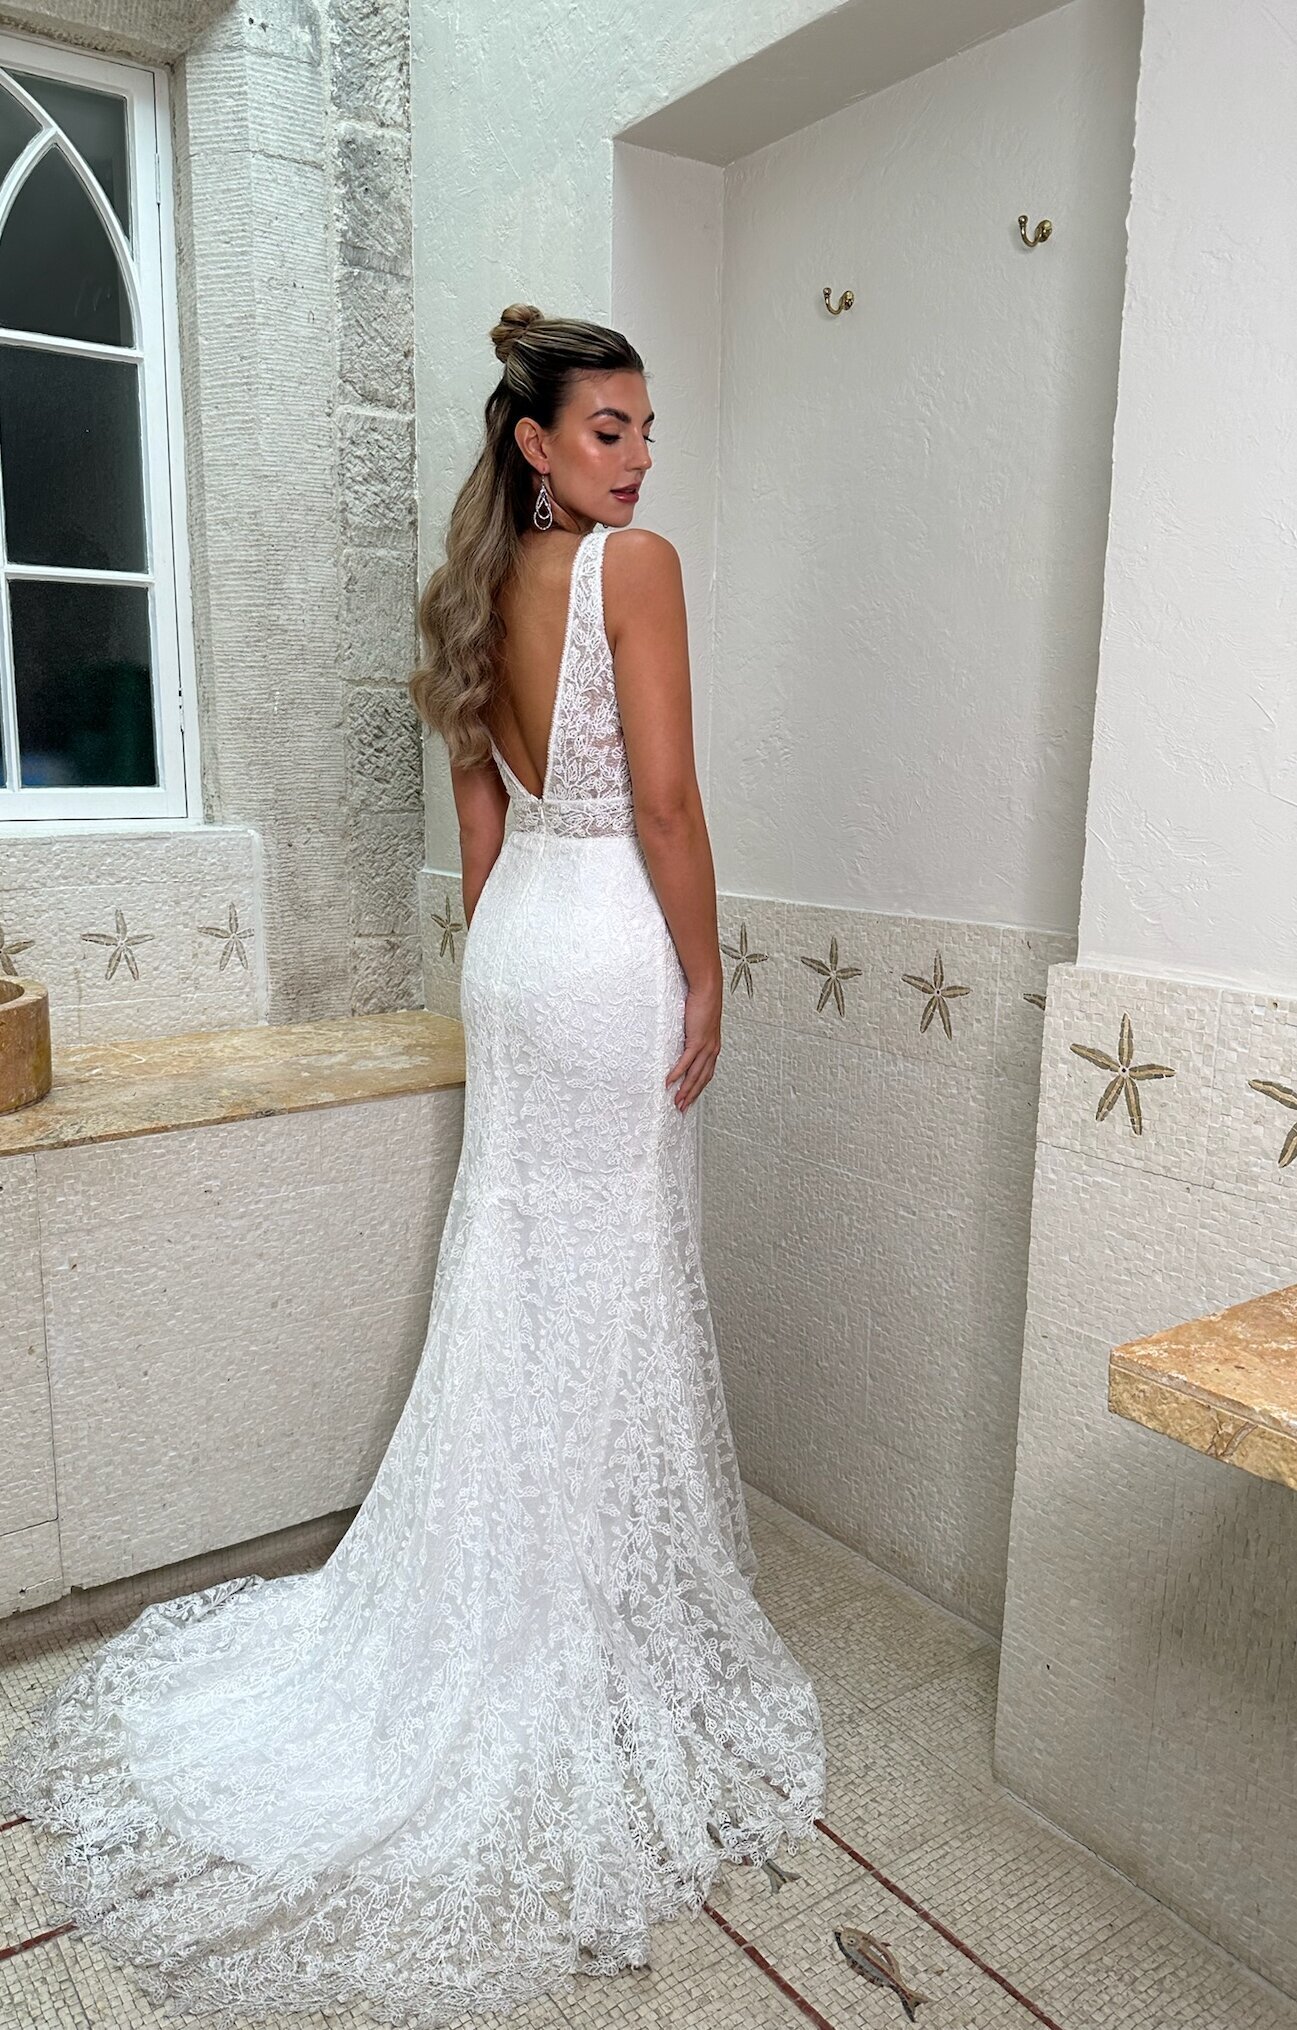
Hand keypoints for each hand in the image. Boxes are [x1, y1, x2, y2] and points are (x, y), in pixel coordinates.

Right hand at [665, 983, 721, 1112]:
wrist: (708, 990)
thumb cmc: (703, 1002)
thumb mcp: (700, 1023)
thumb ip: (694, 1034)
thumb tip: (684, 1039)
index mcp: (713, 1047)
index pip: (706, 1073)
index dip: (698, 1088)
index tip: (690, 1099)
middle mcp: (712, 1050)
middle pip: (701, 1079)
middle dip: (692, 1095)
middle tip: (682, 1109)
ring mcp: (705, 1047)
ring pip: (695, 1075)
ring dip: (685, 1090)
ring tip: (676, 1102)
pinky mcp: (697, 1041)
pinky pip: (686, 1062)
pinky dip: (677, 1074)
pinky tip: (669, 1083)